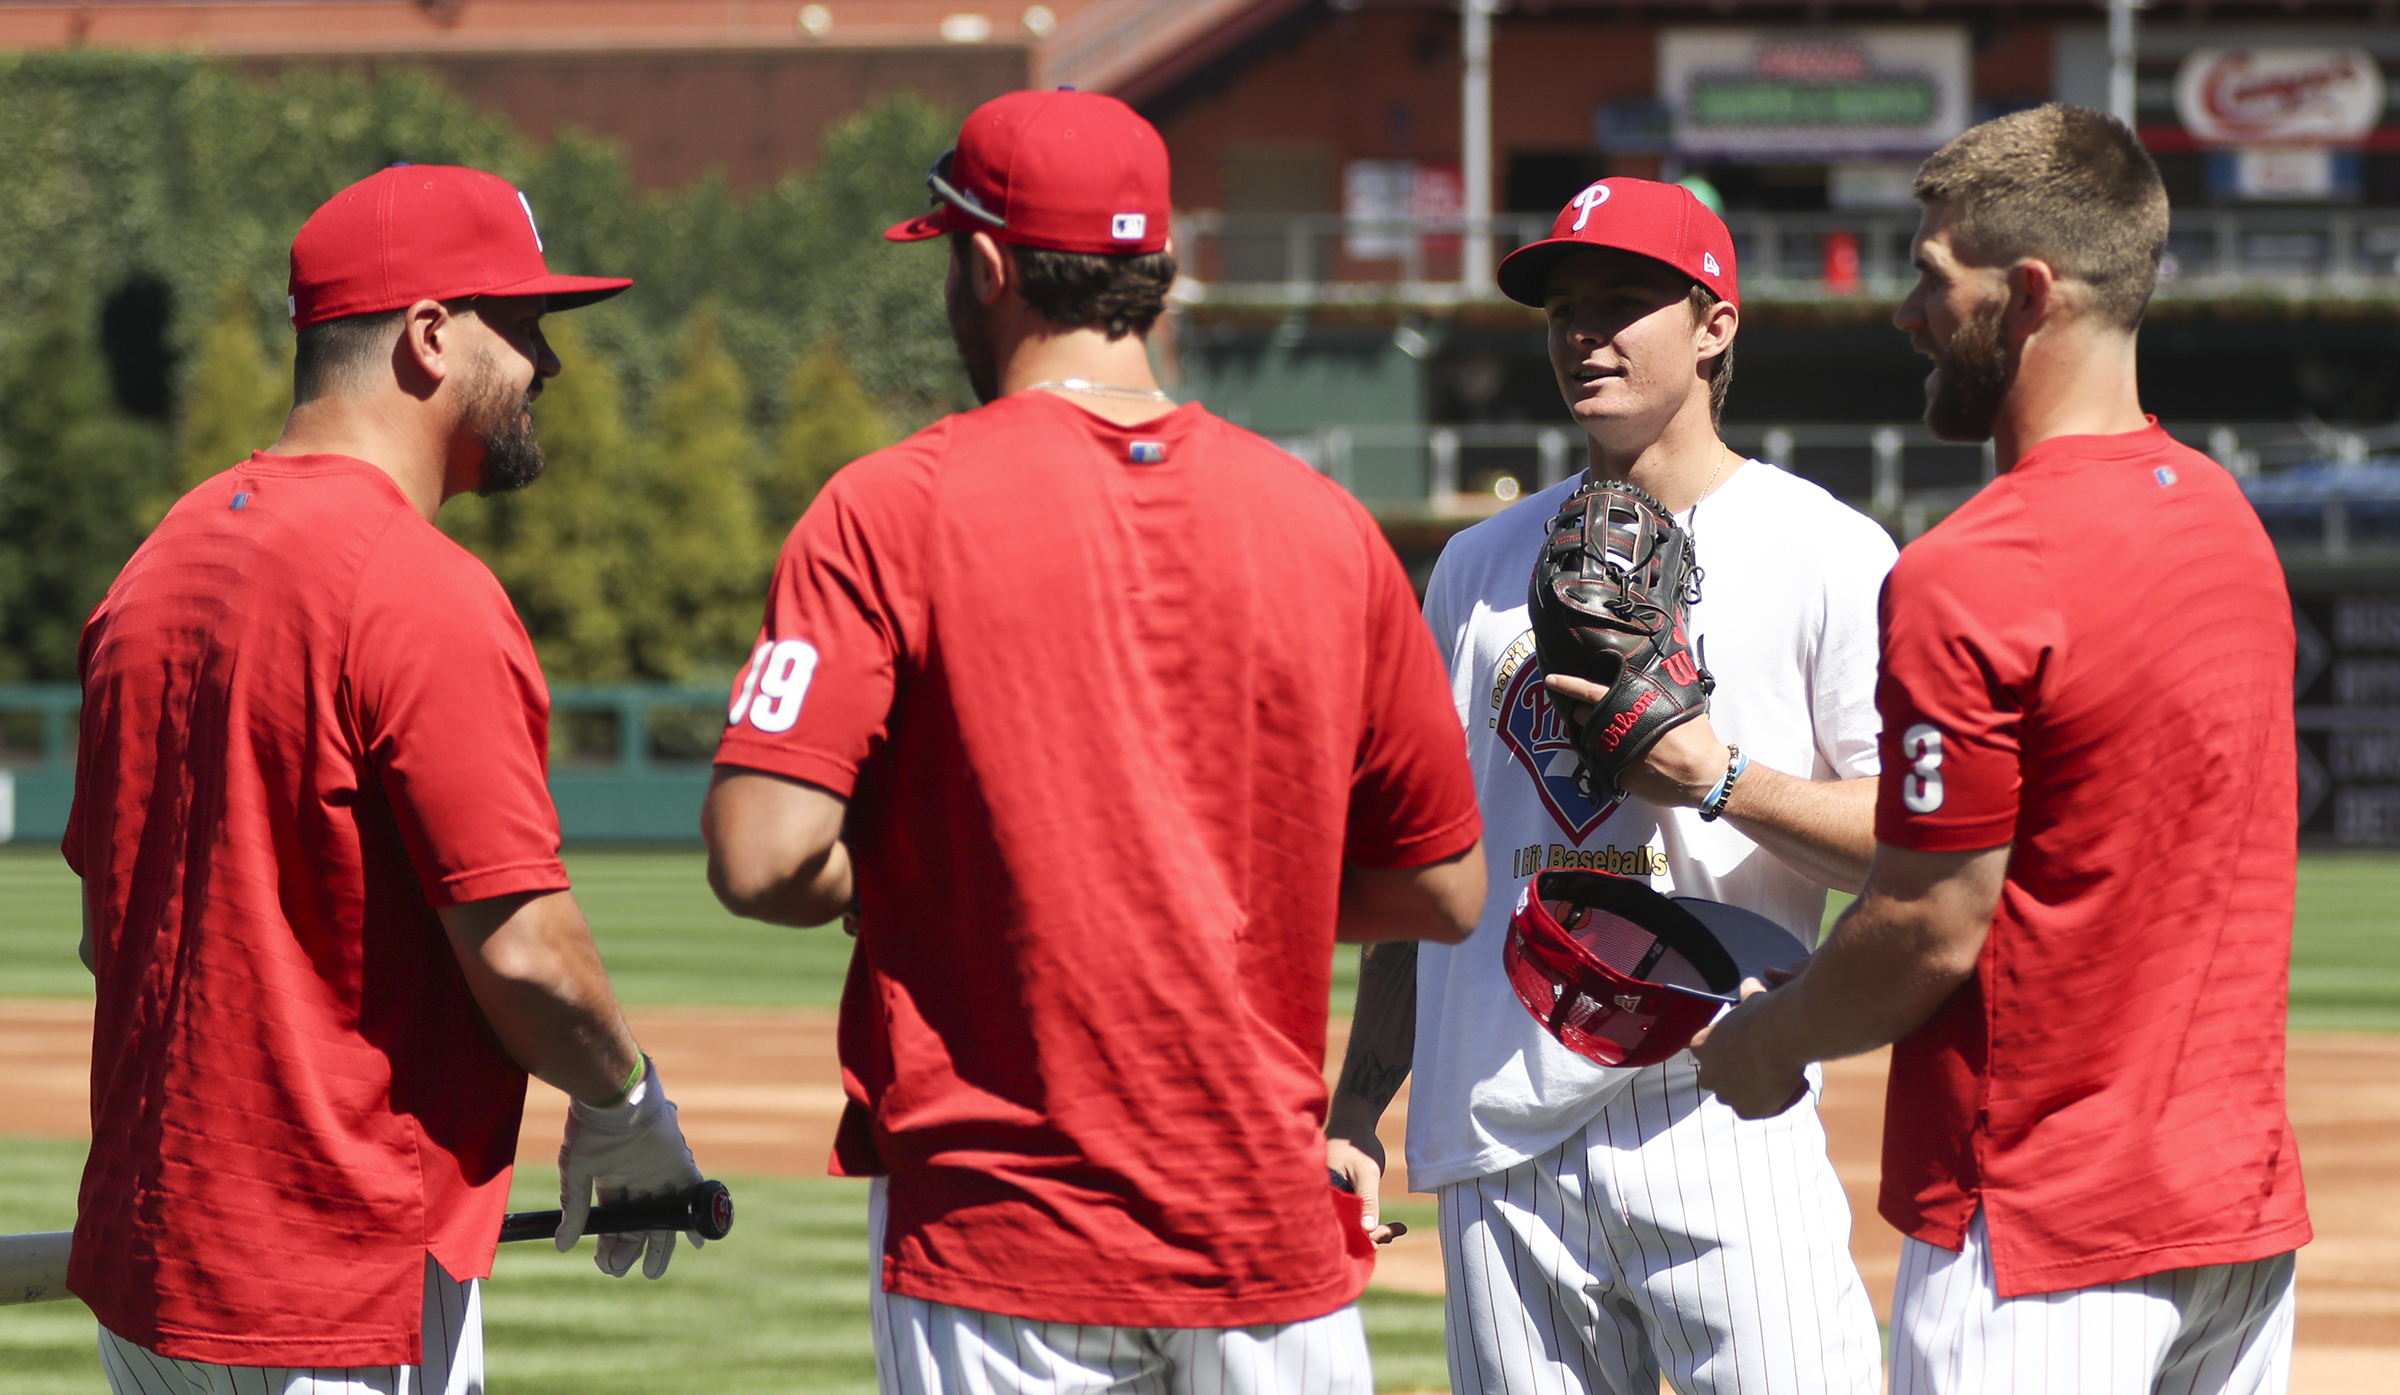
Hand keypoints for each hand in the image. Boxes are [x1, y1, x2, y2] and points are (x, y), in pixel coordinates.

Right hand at [556, 1057, 704, 1278]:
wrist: (615, 1097)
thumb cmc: (592, 1128)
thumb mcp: (576, 1171)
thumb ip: (574, 1208)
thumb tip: (560, 1245)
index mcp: (613, 1179)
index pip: (615, 1220)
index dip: (611, 1244)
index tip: (606, 1265)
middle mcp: (639, 1179)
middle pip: (640, 1223)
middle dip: (634, 1249)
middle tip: (628, 1273)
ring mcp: (661, 1172)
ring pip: (665, 1215)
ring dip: (662, 1243)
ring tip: (653, 1271)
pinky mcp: (680, 1164)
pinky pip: (695, 1192)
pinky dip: (697, 1215)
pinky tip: (698, 1240)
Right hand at [1326, 1133, 1406, 1244]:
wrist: (1354, 1126)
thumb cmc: (1357, 1145)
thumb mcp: (1366, 1172)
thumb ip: (1366, 1200)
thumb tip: (1368, 1230)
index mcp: (1323, 1196)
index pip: (1338, 1227)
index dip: (1358, 1236)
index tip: (1382, 1234)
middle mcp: (1325, 1203)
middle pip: (1344, 1231)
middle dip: (1370, 1237)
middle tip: (1394, 1231)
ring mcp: (1335, 1203)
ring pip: (1352, 1228)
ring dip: (1374, 1233)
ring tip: (1399, 1229)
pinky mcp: (1344, 1202)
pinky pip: (1357, 1220)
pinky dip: (1374, 1225)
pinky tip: (1395, 1227)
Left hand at [1542, 674, 1729, 808]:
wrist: (1703, 776)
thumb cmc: (1696, 738)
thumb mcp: (1679, 705)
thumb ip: (1658, 691)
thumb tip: (1655, 677)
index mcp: (1632, 707)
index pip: (1592, 692)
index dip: (1569, 685)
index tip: (1551, 680)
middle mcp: (1617, 729)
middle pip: (1584, 717)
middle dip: (1586, 715)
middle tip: (1600, 716)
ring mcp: (1614, 754)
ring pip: (1592, 741)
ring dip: (1599, 737)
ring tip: (1620, 738)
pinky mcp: (1616, 775)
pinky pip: (1604, 764)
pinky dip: (1612, 759)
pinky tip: (1631, 759)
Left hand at [1690, 972, 1810, 1118]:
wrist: (1782, 1035)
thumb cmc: (1765, 1014)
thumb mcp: (1752, 1000)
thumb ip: (1747, 995)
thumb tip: (1751, 984)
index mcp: (1701, 1045)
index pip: (1705, 1052)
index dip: (1727, 1050)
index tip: (1746, 1046)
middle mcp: (1707, 1074)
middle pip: (1719, 1078)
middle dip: (1738, 1073)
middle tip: (1765, 1064)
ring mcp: (1725, 1095)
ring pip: (1739, 1096)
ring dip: (1757, 1088)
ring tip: (1784, 1074)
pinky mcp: (1746, 1111)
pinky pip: (1758, 1111)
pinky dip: (1775, 1102)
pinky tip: (1792, 1085)